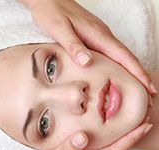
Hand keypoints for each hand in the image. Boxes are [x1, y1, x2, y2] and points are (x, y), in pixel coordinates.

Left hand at [19, 0, 156, 94]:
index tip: (148, 86)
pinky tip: (119, 71)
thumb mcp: (59, 30)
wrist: (48, 0)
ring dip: (132, 70)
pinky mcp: (94, 36)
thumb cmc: (51, 14)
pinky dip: (120, 64)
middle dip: (140, 75)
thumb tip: (88, 61)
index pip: (123, 56)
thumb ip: (73, 46)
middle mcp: (102, 35)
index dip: (137, 72)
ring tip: (138, 86)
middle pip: (127, 57)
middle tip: (148, 93)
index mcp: (97, 35)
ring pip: (121, 55)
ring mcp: (99, 35)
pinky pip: (112, 52)